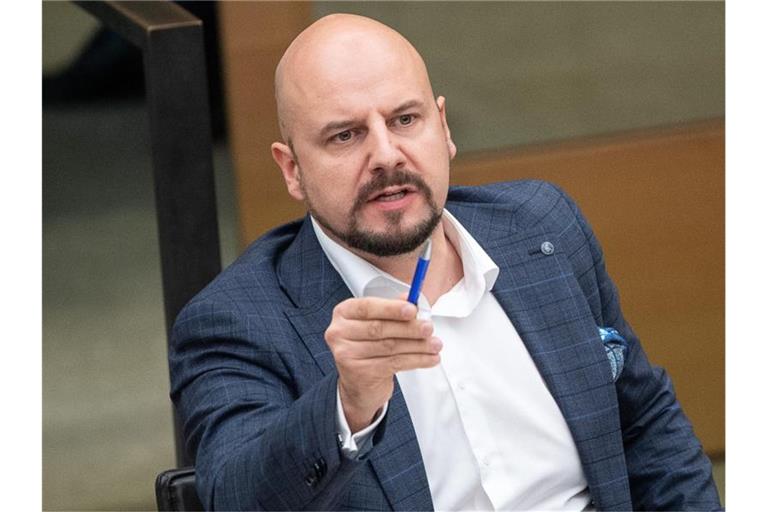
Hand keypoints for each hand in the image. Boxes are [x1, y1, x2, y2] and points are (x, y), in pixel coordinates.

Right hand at [325, 297, 441, 432]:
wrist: (358, 384)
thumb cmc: (368, 348)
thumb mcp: (377, 323)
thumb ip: (393, 309)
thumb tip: (411, 298)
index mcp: (344, 313)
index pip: (368, 307)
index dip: (392, 308)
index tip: (412, 310)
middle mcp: (339, 332)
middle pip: (379, 328)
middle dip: (409, 328)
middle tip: (428, 328)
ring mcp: (346, 353)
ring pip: (389, 346)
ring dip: (417, 345)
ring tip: (435, 344)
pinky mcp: (358, 372)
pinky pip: (394, 363)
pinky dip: (416, 360)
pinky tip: (429, 358)